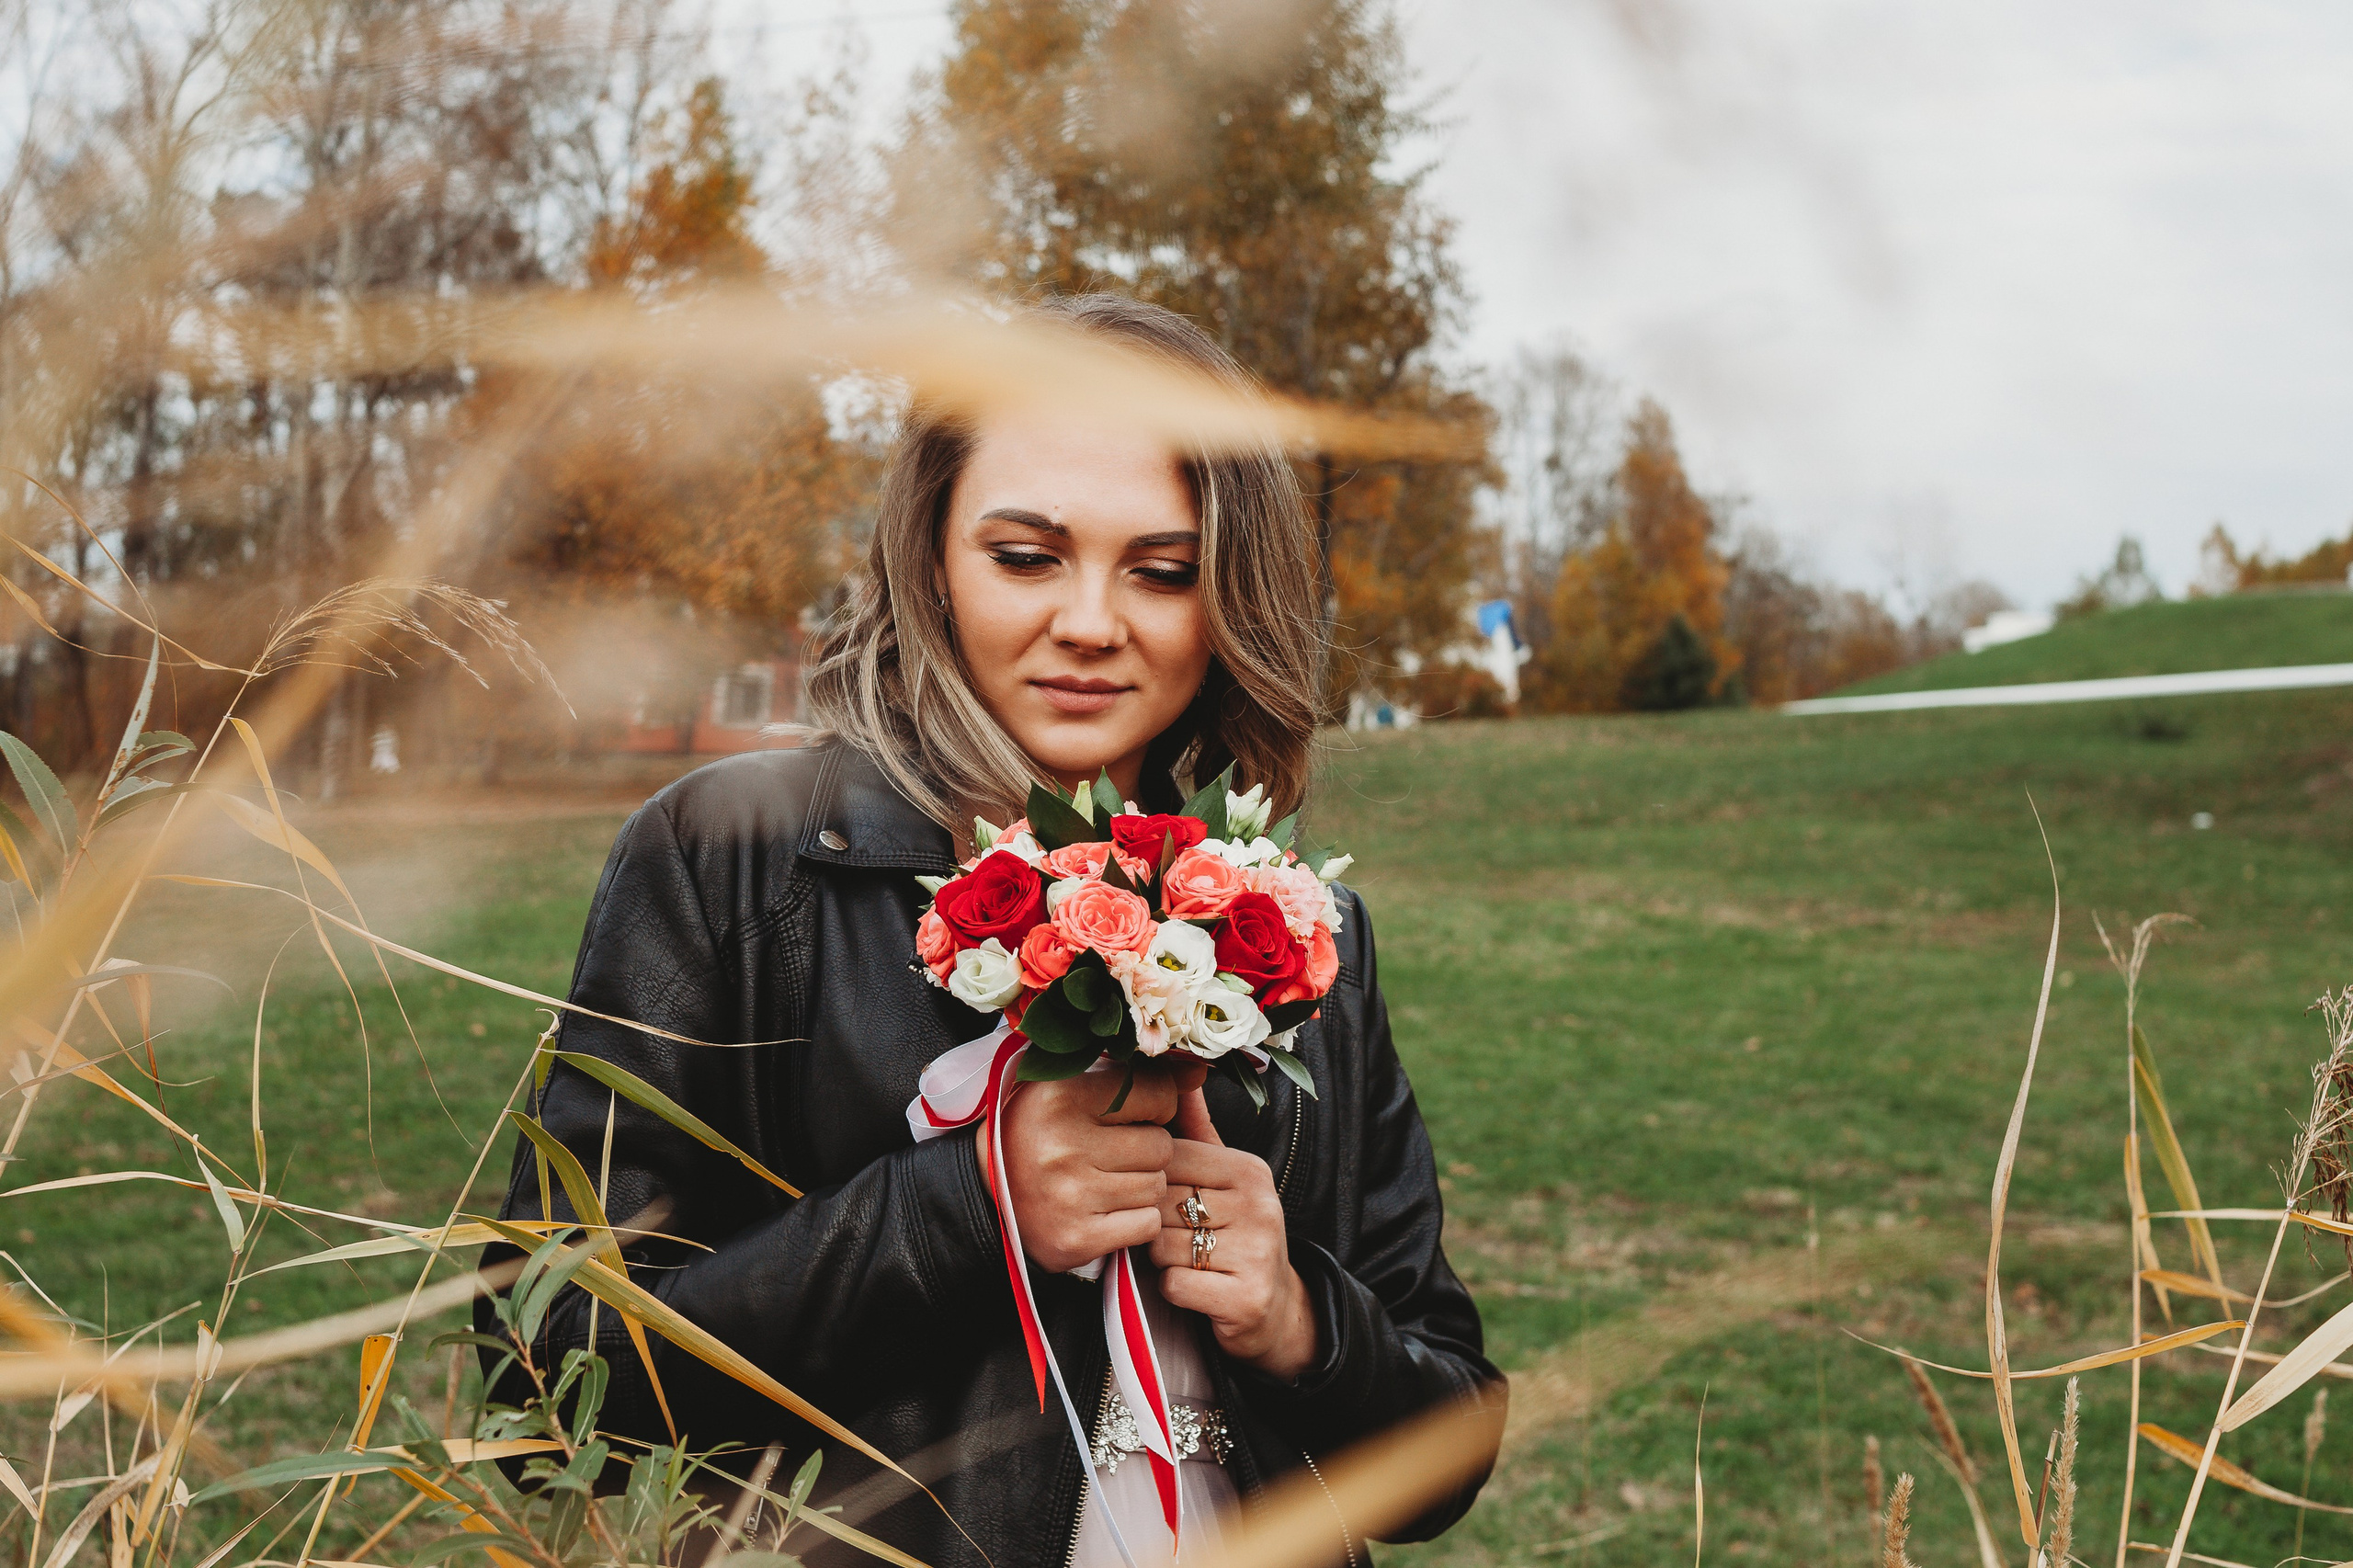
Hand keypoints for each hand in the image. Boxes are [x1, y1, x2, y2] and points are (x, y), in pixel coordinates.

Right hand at [998, 1060, 1204, 1274]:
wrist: (986, 1196)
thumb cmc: (1040, 1132)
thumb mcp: (1073, 1087)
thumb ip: (1137, 1076)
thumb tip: (1200, 1070)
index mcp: (1060, 1096)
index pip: (1157, 1094)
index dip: (1156, 1106)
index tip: (1134, 1115)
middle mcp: (1063, 1145)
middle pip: (1161, 1146)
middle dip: (1149, 1151)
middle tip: (1117, 1154)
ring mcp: (1069, 1197)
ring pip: (1156, 1187)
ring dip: (1143, 1186)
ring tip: (1109, 1181)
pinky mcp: (1076, 1240)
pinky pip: (1146, 1225)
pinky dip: (1136, 1220)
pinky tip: (1108, 1210)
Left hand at [1153, 1088, 1319, 1380]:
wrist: (1274, 1310)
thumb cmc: (1234, 1235)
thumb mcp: (1221, 1179)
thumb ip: (1195, 1131)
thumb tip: (1179, 1073)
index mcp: (1249, 1170)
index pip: (1168, 1160)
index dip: (1150, 1185)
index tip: (1164, 1202)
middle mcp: (1259, 1206)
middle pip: (1161, 1203)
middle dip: (1154, 1225)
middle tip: (1176, 1239)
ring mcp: (1257, 1252)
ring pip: (1163, 1246)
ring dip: (1162, 1261)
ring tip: (1189, 1262)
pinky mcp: (1247, 1297)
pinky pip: (1175, 1285)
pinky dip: (1173, 1291)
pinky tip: (1196, 1289)